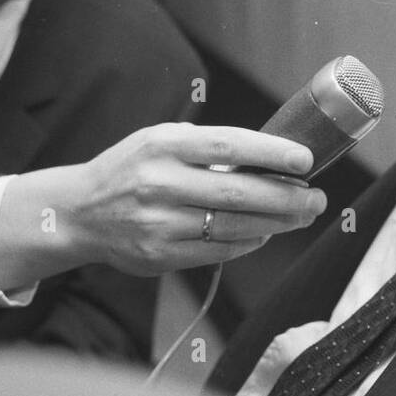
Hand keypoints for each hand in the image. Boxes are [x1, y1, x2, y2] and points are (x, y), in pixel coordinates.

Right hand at [70, 122, 327, 273]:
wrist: (78, 212)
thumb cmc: (132, 168)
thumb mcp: (162, 140)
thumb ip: (208, 147)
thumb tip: (272, 157)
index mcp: (164, 145)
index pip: (228, 146)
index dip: (272, 153)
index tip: (305, 159)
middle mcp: (160, 183)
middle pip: (238, 193)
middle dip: (287, 197)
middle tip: (317, 197)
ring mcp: (159, 223)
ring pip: (233, 226)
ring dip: (277, 223)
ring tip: (303, 215)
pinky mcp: (159, 255)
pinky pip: (217, 251)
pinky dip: (249, 243)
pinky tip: (266, 233)